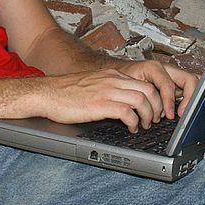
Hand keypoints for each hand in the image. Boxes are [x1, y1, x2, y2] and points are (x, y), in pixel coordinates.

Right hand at [39, 63, 197, 132]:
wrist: (46, 93)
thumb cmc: (66, 93)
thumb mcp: (94, 86)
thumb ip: (110, 90)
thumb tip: (125, 104)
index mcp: (113, 75)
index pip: (145, 82)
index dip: (156, 98)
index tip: (156, 110)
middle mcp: (113, 80)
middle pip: (149, 89)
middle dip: (157, 107)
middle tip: (155, 120)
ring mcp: (106, 91)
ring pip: (142, 99)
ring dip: (148, 115)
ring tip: (145, 125)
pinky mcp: (99, 104)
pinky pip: (126, 111)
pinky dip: (134, 122)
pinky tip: (131, 129)